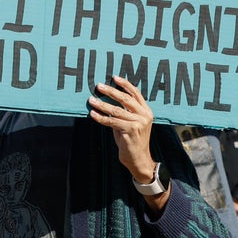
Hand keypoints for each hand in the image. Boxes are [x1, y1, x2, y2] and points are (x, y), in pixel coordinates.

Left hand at [88, 76, 169, 210]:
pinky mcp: (131, 131)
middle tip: (98, 86)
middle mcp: (144, 115)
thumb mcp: (129, 122)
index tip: (114, 77)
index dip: (125, 84)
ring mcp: (138, 123)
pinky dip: (101, 118)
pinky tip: (92, 114)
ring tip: (91, 100)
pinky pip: (112, 122)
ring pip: (116, 111)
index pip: (136, 93)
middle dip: (111, 91)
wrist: (138, 159)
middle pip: (125, 99)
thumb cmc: (131, 140)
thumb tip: (105, 98)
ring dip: (101, 105)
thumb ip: (123, 111)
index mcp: (146, 111)